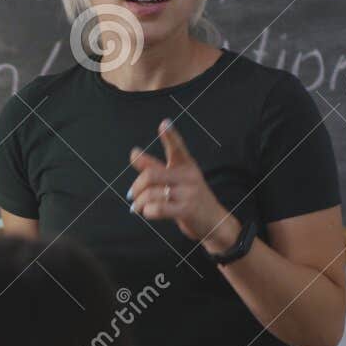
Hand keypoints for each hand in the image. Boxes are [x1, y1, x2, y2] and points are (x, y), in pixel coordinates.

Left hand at [128, 118, 239, 253]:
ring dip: (139, 203)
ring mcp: (189, 193)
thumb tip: (134, 153)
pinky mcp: (186, 210)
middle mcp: (189, 176)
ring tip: (137, 207)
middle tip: (131, 195)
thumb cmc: (190, 198)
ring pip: (151, 194)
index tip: (164, 123)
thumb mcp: (175, 180)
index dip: (170, 135)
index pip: (177, 147)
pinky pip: (157, 208)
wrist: (213, 222)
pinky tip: (148, 212)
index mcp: (187, 165)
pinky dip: (147, 211)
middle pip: (151, 175)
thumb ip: (155, 168)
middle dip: (136, 186)